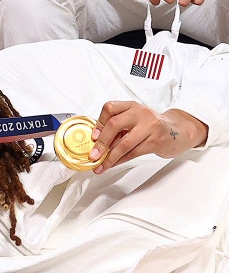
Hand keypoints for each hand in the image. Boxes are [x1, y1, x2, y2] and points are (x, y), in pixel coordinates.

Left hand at [88, 101, 207, 173]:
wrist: (179, 131)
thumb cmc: (151, 126)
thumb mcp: (134, 120)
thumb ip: (117, 128)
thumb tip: (97, 144)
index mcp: (131, 106)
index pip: (110, 108)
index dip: (99, 123)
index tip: (93, 137)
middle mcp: (140, 113)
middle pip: (114, 124)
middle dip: (101, 143)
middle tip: (93, 155)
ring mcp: (150, 126)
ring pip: (124, 143)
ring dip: (109, 157)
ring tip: (101, 166)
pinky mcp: (156, 141)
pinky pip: (133, 153)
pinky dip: (120, 160)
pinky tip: (113, 164)